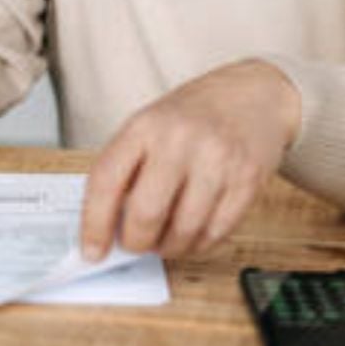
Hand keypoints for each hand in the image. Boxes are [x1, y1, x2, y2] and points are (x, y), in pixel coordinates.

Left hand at [80, 59, 298, 261]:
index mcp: (145, 125)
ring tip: (165, 240)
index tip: (91, 251)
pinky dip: (198, 244)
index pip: (107, 181)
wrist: (253, 94)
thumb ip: (128, 169)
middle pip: (146, 213)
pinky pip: (216, 233)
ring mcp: (217, 160)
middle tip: (135, 244)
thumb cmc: (193, 115)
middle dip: (136, 242)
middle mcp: (180, 140)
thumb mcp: (149, 124)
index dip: (94, 224)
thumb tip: (109, 227)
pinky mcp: (247, 181)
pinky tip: (193, 234)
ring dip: (169, 247)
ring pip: (184, 231)